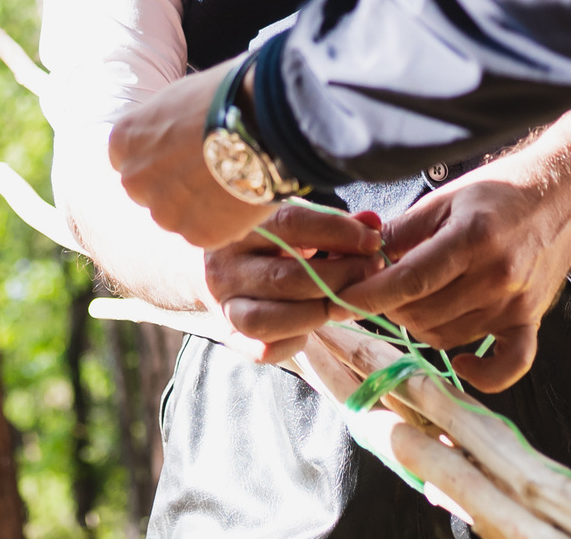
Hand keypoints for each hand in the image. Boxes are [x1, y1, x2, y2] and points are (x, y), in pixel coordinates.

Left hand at [109, 63, 275, 249]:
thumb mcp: (176, 100)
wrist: (262, 121)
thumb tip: (170, 138)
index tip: (180, 152)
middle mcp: (134, 180)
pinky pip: (208, 231)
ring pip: (177, 215)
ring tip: (232, 182)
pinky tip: (244, 195)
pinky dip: (224, 220)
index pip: (127, 158)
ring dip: (199, 205)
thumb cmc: (222, 96)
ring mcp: (164, 211)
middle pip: (149, 190)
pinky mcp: (197, 234)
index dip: (157, 156)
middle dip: (173, 185)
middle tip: (208, 170)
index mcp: (124, 141)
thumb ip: (161, 128)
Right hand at [204, 202, 385, 362]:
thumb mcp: (289, 221)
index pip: (290, 224)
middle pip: (287, 277)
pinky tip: (311, 326)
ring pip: (269, 319)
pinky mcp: (227, 336)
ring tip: (345, 302)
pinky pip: (262, 349)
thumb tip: (373, 222)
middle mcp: (225, 266)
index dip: (337, 232)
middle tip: (372, 270)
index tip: (372, 239)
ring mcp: (222, 304)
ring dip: (317, 313)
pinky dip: (293, 342)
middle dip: (339, 276)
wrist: (197, 264)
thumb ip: (331, 223)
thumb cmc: (259, 239)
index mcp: (239, 226)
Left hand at [334, 177, 570, 392]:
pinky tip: (460, 362)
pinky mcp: (531, 320)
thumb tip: (362, 254)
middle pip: (424, 313)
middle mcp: (497, 277)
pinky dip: (482, 373)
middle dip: (390, 306)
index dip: (370, 292)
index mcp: (472, 239)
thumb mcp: (446, 197)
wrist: (564, 195)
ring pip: (449, 337)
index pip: (410, 280)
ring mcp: (516, 304)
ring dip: (420, 325)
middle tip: (378, 288)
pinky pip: (508, 365)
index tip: (342, 296)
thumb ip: (404, 230)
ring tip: (412, 300)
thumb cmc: (501, 191)